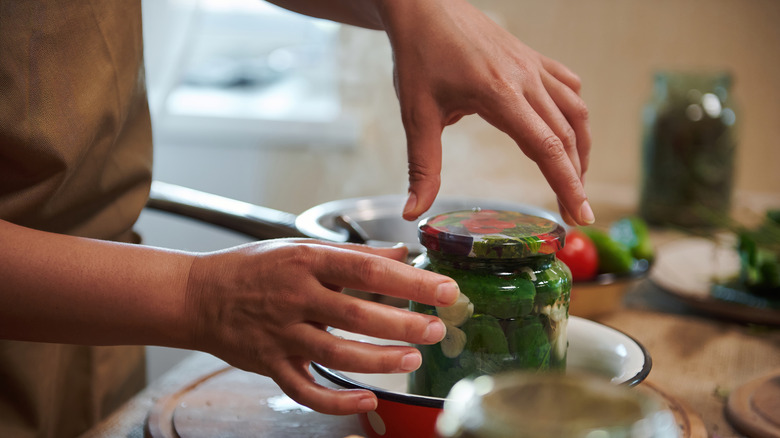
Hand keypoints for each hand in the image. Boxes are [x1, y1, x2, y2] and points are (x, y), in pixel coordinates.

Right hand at [184, 239, 459, 414]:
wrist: (197, 295)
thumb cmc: (253, 268)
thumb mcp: (300, 248)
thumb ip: (352, 254)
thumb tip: (401, 252)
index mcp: (307, 261)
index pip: (368, 268)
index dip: (411, 280)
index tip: (445, 289)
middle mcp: (295, 297)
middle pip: (358, 314)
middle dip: (403, 324)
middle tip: (436, 329)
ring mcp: (282, 334)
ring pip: (337, 355)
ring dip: (380, 360)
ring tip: (412, 359)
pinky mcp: (270, 364)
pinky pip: (306, 390)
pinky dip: (337, 401)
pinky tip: (369, 400)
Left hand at [379, 0, 592, 225]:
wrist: (424, 5)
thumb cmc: (419, 56)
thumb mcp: (416, 115)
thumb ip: (422, 166)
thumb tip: (414, 211)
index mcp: (500, 95)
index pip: (546, 148)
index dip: (567, 185)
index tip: (581, 215)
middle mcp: (526, 80)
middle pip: (566, 136)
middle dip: (576, 179)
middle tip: (578, 214)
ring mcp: (533, 66)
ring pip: (574, 111)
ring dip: (580, 148)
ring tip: (575, 179)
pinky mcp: (531, 57)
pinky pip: (566, 86)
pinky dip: (573, 113)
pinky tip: (568, 130)